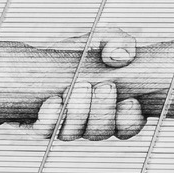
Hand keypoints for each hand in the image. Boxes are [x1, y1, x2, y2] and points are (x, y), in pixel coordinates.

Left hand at [31, 33, 145, 140]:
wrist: (45, 55)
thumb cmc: (83, 50)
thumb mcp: (106, 38)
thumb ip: (120, 42)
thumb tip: (119, 57)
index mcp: (116, 108)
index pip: (129, 126)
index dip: (130, 119)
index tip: (130, 100)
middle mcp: (93, 122)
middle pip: (101, 132)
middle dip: (103, 110)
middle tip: (103, 86)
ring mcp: (68, 126)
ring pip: (76, 133)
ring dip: (79, 113)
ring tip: (79, 85)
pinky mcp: (43, 124)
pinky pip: (46, 131)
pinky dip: (51, 118)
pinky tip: (54, 100)